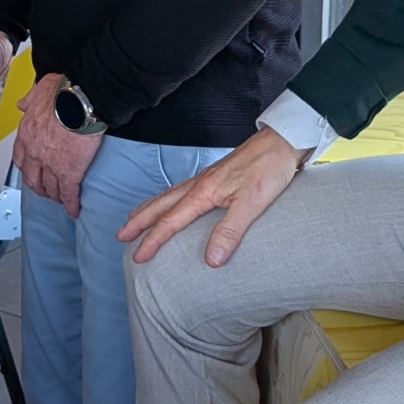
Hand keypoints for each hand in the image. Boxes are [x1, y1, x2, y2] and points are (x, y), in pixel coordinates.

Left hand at [11, 77, 100, 218]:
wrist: (82, 100)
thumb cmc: (64, 92)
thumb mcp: (39, 90)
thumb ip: (29, 99)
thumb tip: (22, 103)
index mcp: (27, 133)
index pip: (21, 158)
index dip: (27, 168)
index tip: (33, 171)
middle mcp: (35, 152)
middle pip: (32, 178)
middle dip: (39, 187)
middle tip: (46, 190)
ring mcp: (51, 165)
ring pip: (50, 188)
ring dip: (54, 196)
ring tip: (60, 199)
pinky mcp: (70, 173)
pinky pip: (69, 194)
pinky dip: (71, 205)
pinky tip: (74, 210)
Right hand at [118, 127, 305, 268]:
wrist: (282, 141)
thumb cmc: (269, 169)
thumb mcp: (252, 204)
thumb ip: (229, 232)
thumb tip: (210, 261)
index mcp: (204, 192)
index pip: (171, 221)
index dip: (153, 240)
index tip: (138, 256)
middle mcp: (199, 184)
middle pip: (161, 205)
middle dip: (140, 222)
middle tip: (121, 235)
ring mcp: (205, 178)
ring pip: (168, 195)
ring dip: (149, 209)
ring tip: (134, 219)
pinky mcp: (214, 175)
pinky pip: (180, 190)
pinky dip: (166, 198)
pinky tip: (169, 202)